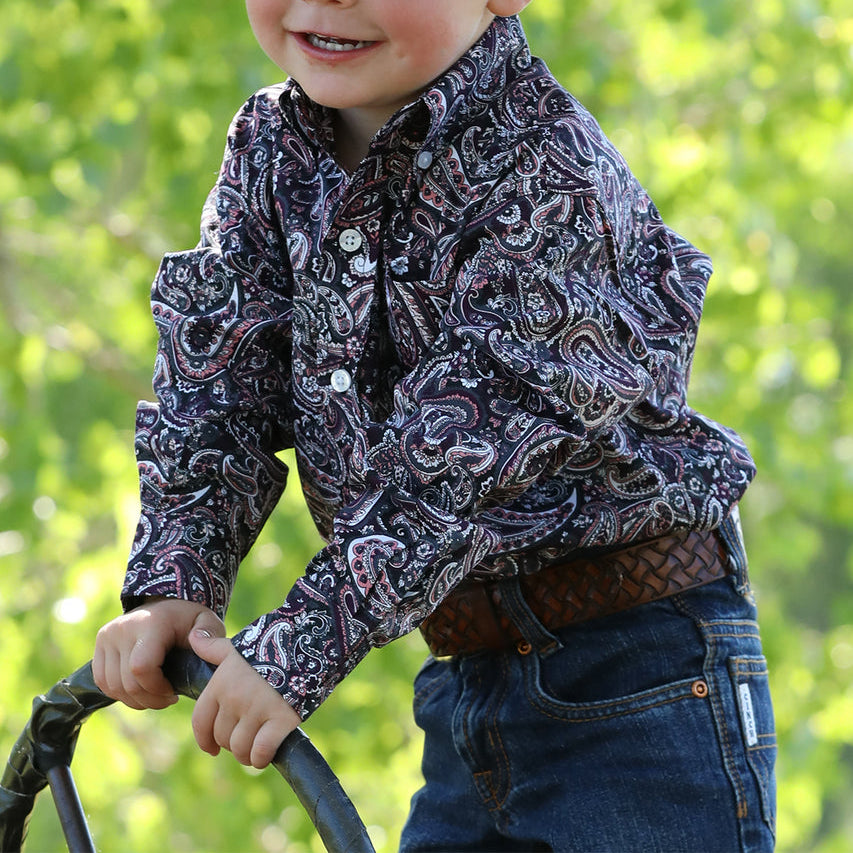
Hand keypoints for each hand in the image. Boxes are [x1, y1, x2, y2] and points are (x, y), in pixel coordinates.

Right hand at [93, 598, 222, 709]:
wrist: (166, 605)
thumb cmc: (189, 620)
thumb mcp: (207, 622)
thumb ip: (210, 633)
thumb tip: (197, 642)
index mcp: (151, 623)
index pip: (141, 668)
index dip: (156, 689)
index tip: (174, 691)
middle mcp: (124, 627)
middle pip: (127, 683)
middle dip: (149, 699)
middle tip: (167, 698)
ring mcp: (108, 635)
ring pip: (113, 687)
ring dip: (135, 700)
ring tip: (155, 694)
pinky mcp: (100, 643)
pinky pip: (102, 682)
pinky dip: (120, 694)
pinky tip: (140, 689)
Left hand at [189, 626, 301, 768]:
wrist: (305, 644)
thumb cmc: (269, 647)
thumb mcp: (237, 647)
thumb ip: (212, 648)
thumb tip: (193, 637)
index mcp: (220, 683)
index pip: (200, 722)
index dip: (204, 740)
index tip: (211, 749)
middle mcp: (234, 698)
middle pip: (222, 738)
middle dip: (232, 744)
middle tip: (245, 740)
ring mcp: (257, 710)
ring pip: (240, 748)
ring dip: (246, 755)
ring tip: (255, 750)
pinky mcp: (281, 720)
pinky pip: (262, 751)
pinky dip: (261, 758)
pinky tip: (265, 755)